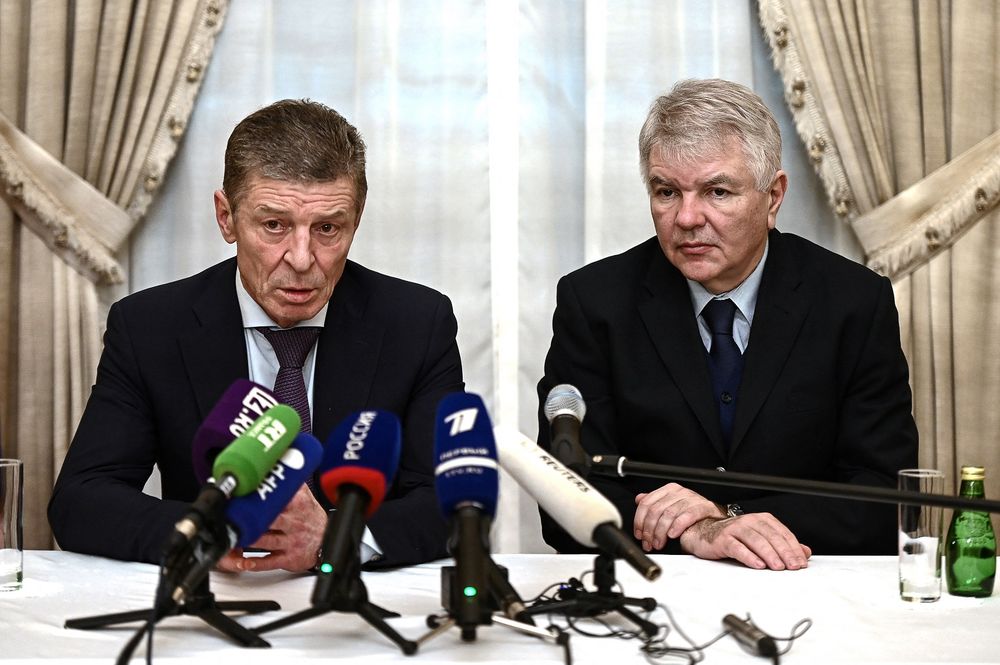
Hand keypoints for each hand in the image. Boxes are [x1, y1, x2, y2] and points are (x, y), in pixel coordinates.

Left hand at [216, 485, 326, 572]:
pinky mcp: (289, 559)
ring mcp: (291, 542)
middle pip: (269, 519)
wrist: (327, 542)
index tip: (242, 493)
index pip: (277, 497)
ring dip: (247, 539)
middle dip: (250, 518)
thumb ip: (292, 480)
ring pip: (265, 541)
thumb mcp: (306, 496)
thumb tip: (278, 462)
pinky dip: (255, 562)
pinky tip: (244, 561)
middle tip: (231, 515)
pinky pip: (270, 561)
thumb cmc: (311, 518)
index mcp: (297, 504)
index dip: (259, 496)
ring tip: (232, 535)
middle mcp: (294, 523)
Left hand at [633, 483, 725, 550]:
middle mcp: (679, 492)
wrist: (715, 517)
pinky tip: (672, 535)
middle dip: (649, 530)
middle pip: (656, 510)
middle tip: (649, 542)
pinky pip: (686, 516)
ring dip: (660, 532)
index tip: (639, 533)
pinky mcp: (703, 507)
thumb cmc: (693, 513)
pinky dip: (677, 526)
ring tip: (659, 543)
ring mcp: (691, 499)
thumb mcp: (670, 505)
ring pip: (668, 514)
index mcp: (669, 490)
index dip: (639, 520)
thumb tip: (639, 499)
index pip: (647, 503)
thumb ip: (655, 502)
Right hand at [678, 513, 811, 569]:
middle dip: (784, 552)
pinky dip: (749, 556)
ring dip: (769, 554)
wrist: (705, 532)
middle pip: (771, 536)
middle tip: (793, 566)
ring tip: (778, 567)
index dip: (793, 548)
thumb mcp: (761, 539)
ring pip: (756, 540)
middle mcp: (749, 521)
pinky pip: (737, 547)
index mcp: (762, 520)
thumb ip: (783, 545)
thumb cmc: (734, 537)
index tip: (801, 562)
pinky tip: (758, 565)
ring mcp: (735, 529)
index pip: (782, 533)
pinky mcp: (723, 539)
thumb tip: (805, 552)